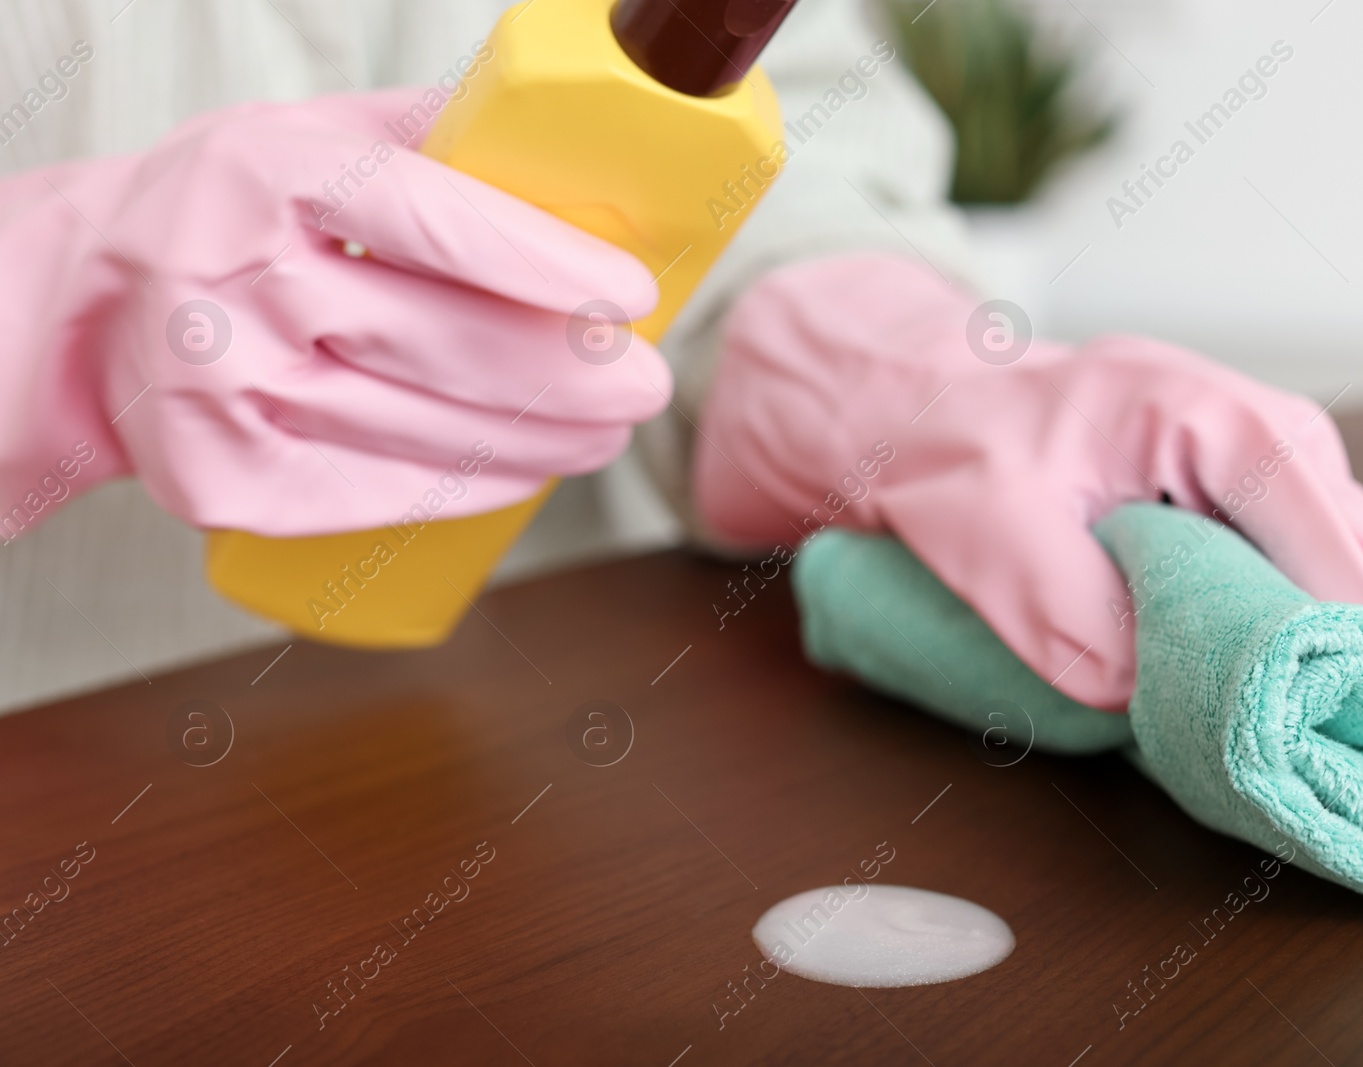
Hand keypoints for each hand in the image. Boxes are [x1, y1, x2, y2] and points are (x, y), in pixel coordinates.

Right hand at [0, 89, 669, 538]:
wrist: (89, 309)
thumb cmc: (225, 215)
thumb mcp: (307, 138)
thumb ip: (429, 138)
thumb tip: (569, 154)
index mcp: (272, 174)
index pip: (439, 222)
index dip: (549, 267)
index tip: (633, 295)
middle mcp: (243, 282)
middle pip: (447, 343)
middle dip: (572, 375)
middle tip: (647, 385)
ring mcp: (229, 391)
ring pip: (427, 430)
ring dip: (542, 441)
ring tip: (606, 432)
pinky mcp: (228, 478)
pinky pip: (380, 493)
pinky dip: (470, 488)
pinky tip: (527, 472)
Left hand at [694, 252, 1362, 709]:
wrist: (925, 407)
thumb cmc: (954, 446)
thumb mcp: (990, 532)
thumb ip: (1068, 616)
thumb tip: (1144, 698)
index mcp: (1215, 419)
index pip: (1328, 538)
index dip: (1360, 636)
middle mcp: (1263, 432)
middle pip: (1361, 555)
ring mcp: (1259, 467)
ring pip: (1343, 567)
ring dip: (1354, 649)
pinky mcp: (1239, 504)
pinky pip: (1300, 572)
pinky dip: (1310, 631)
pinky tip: (1319, 698)